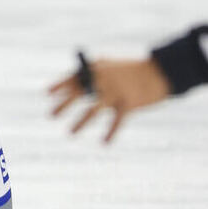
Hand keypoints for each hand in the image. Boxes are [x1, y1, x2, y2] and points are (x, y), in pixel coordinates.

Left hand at [49, 57, 171, 142]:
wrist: (160, 71)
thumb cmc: (131, 69)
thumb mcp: (110, 65)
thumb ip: (92, 71)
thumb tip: (73, 82)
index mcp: (97, 69)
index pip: (73, 77)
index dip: (59, 86)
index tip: (47, 93)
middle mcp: (103, 81)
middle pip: (78, 94)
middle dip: (63, 105)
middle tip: (51, 115)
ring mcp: (116, 93)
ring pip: (93, 111)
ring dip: (81, 123)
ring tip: (70, 133)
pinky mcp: (129, 105)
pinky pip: (116, 122)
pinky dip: (111, 133)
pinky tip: (104, 143)